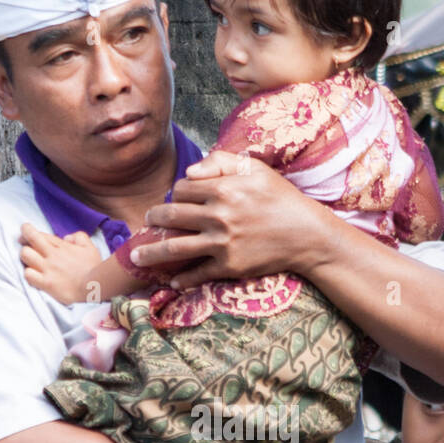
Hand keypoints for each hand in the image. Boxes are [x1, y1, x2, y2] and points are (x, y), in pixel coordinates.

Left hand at [20, 223, 102, 304]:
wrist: (95, 287)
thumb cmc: (94, 268)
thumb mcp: (90, 247)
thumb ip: (79, 237)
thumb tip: (67, 238)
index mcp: (61, 246)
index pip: (39, 234)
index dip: (28, 231)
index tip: (26, 232)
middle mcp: (52, 255)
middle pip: (29, 240)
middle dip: (22, 238)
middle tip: (22, 242)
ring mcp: (48, 269)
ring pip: (25, 255)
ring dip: (25, 257)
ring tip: (29, 261)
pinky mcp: (46, 284)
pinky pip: (28, 275)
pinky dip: (28, 274)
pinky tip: (33, 276)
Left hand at [135, 151, 325, 286]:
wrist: (306, 235)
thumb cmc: (280, 198)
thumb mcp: (256, 169)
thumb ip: (221, 161)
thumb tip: (190, 172)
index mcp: (223, 188)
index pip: (182, 189)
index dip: (177, 192)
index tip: (179, 198)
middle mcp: (219, 215)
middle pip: (171, 216)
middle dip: (155, 218)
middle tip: (148, 220)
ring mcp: (222, 243)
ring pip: (174, 248)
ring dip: (151, 253)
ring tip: (137, 257)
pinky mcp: (228, 266)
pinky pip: (197, 273)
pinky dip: (182, 279)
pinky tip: (171, 281)